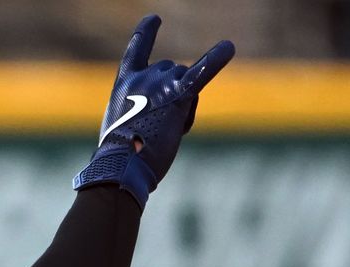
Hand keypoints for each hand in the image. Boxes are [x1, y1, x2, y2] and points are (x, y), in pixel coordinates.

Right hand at [73, 14, 234, 204]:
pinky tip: (228, 47)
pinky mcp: (178, 95)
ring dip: (184, 106)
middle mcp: (142, 77)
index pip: (136, 51)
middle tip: (157, 127)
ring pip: (186, 81)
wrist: (121, 166)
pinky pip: (202, 71)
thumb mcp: (123, 125)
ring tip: (167, 131)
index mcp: (123, 84)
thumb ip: (141, 108)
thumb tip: (171, 111)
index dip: (146, 33)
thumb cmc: (122, 156)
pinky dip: (217, 58)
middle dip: (172, 93)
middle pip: (171, 71)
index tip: (154, 19)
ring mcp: (160, 84)